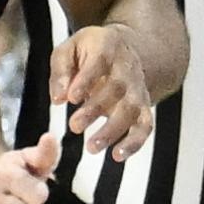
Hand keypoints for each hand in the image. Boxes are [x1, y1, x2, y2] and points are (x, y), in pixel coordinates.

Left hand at [45, 24, 157, 159]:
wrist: (127, 50)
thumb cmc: (92, 50)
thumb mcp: (70, 48)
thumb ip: (61, 70)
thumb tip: (58, 97)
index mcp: (107, 48)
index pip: (99, 62)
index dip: (87, 80)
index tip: (72, 97)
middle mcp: (126, 69)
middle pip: (116, 89)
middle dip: (95, 110)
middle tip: (74, 125)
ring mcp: (137, 89)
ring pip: (132, 110)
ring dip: (113, 130)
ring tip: (92, 146)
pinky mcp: (143, 108)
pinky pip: (145, 126)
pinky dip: (134, 142)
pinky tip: (117, 155)